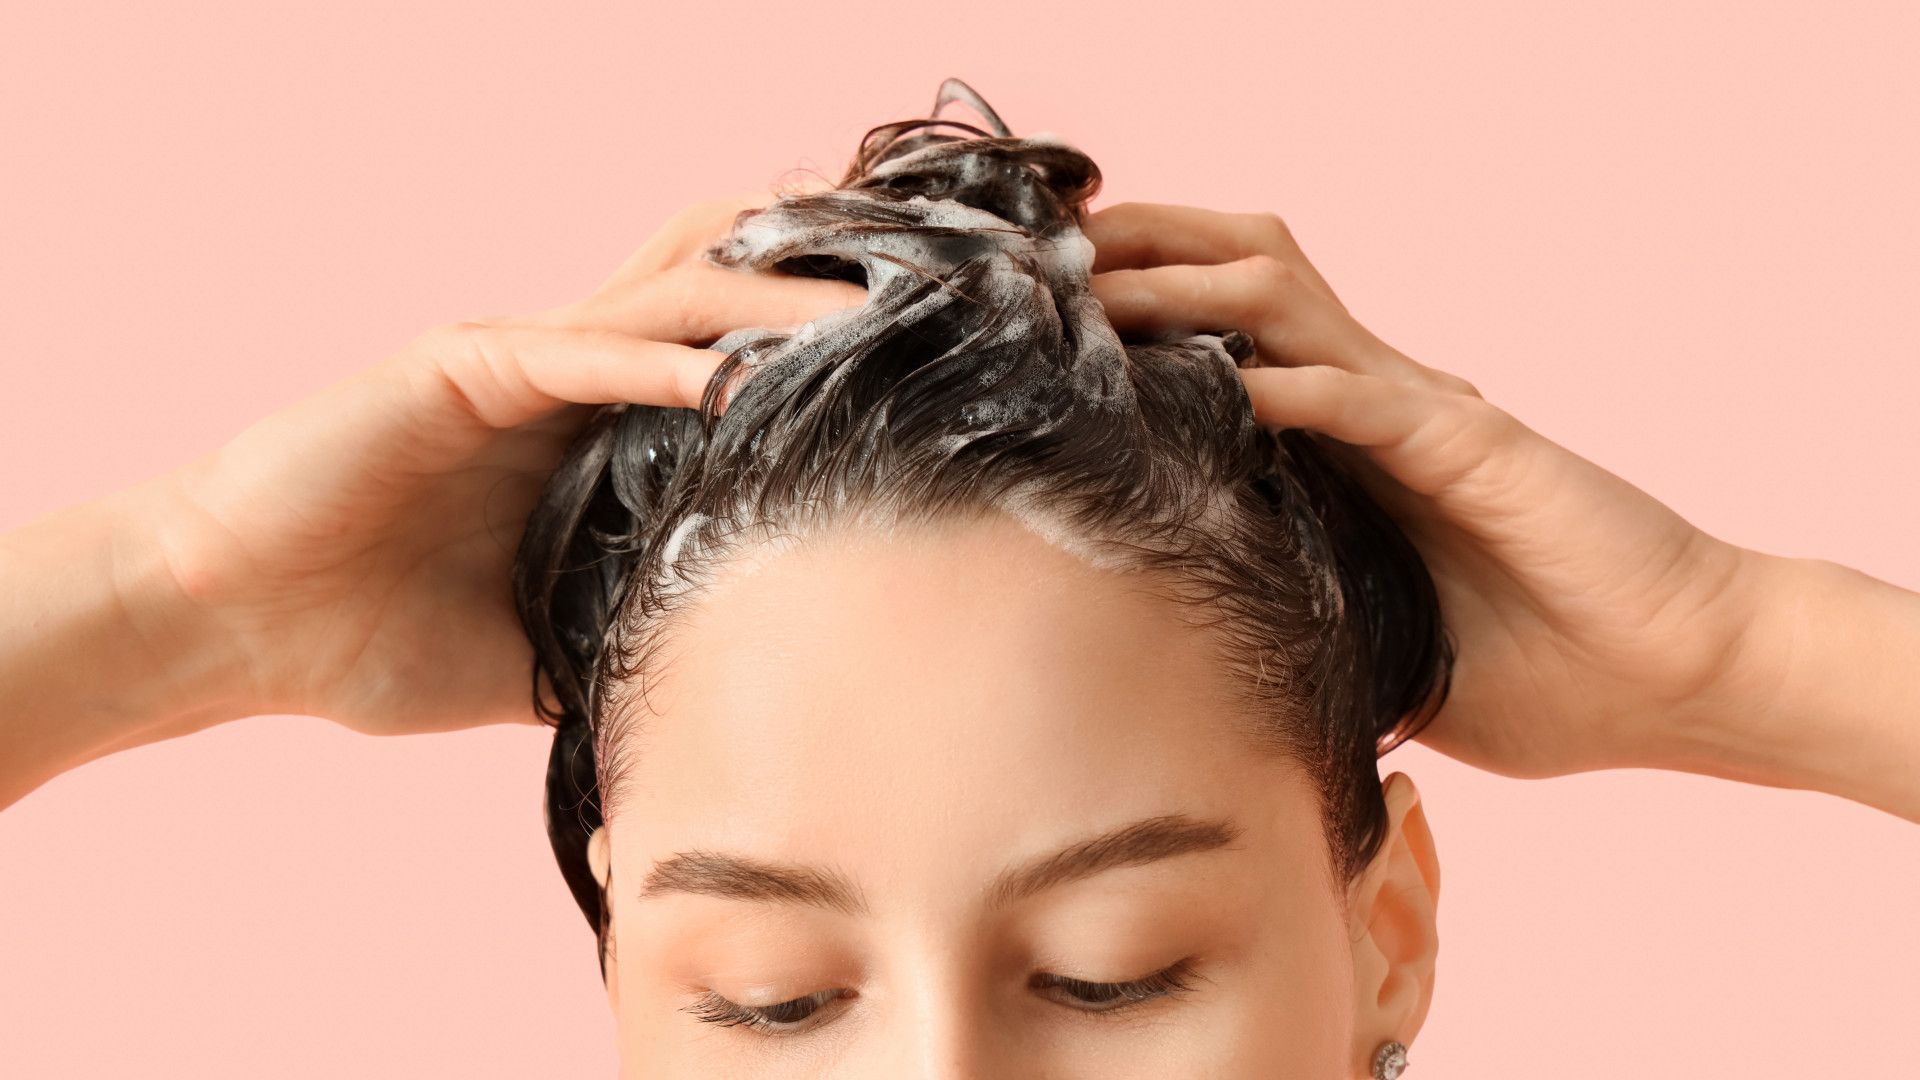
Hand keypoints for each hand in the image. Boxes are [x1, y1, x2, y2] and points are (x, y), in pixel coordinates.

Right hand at [150, 193, 863, 735]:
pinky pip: (574, 349)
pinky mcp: (457, 367)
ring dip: (760, 304)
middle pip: (711, 312)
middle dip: (811, 302)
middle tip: (921, 309)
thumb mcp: (531, 658)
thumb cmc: (367, 643)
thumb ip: (615, 653)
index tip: (914, 386)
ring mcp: (512, 364)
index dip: (808, 367)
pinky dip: (657, 358)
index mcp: (585, 441)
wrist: (232, 627)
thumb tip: (714, 717)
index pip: (718, 377)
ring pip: (661, 306)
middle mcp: (562, 383)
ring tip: (861, 310)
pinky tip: (734, 373)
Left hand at [1084, 202, 1768, 778]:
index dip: (1151, 322)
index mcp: (1355, 457)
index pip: (1236, 353)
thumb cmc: (1555, 681)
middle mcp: (1383, 413)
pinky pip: (1369, 401)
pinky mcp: (1478, 448)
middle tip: (1060, 263)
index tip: (1062, 330)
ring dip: (1196, 290)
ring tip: (1107, 288)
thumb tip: (1222, 692)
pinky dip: (1296, 390)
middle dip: (1154, 259)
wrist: (1680, 680)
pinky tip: (1228, 390)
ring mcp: (1428, 420)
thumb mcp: (1392, 665)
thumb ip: (1317, 642)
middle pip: (1250, 292)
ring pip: (1293, 312)